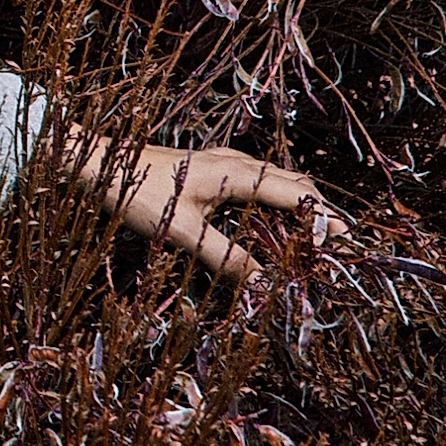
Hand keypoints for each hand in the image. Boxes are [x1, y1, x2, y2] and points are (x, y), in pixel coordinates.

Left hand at [71, 136, 331, 281]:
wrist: (96, 163)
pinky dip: (271, 194)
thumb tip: (264, 285)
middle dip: (316, 209)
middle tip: (334, 239)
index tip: (348, 240)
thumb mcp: (183, 232)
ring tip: (309, 227)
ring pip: (273, 176)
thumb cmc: (138, 194)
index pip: (296, 195)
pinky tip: (263, 211)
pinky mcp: (205, 165)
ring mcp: (219, 160)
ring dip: (295, 200)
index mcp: (236, 174)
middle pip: (291, 182)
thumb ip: (225, 259)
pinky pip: (254, 176)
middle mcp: (234, 161)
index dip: (323, 218)